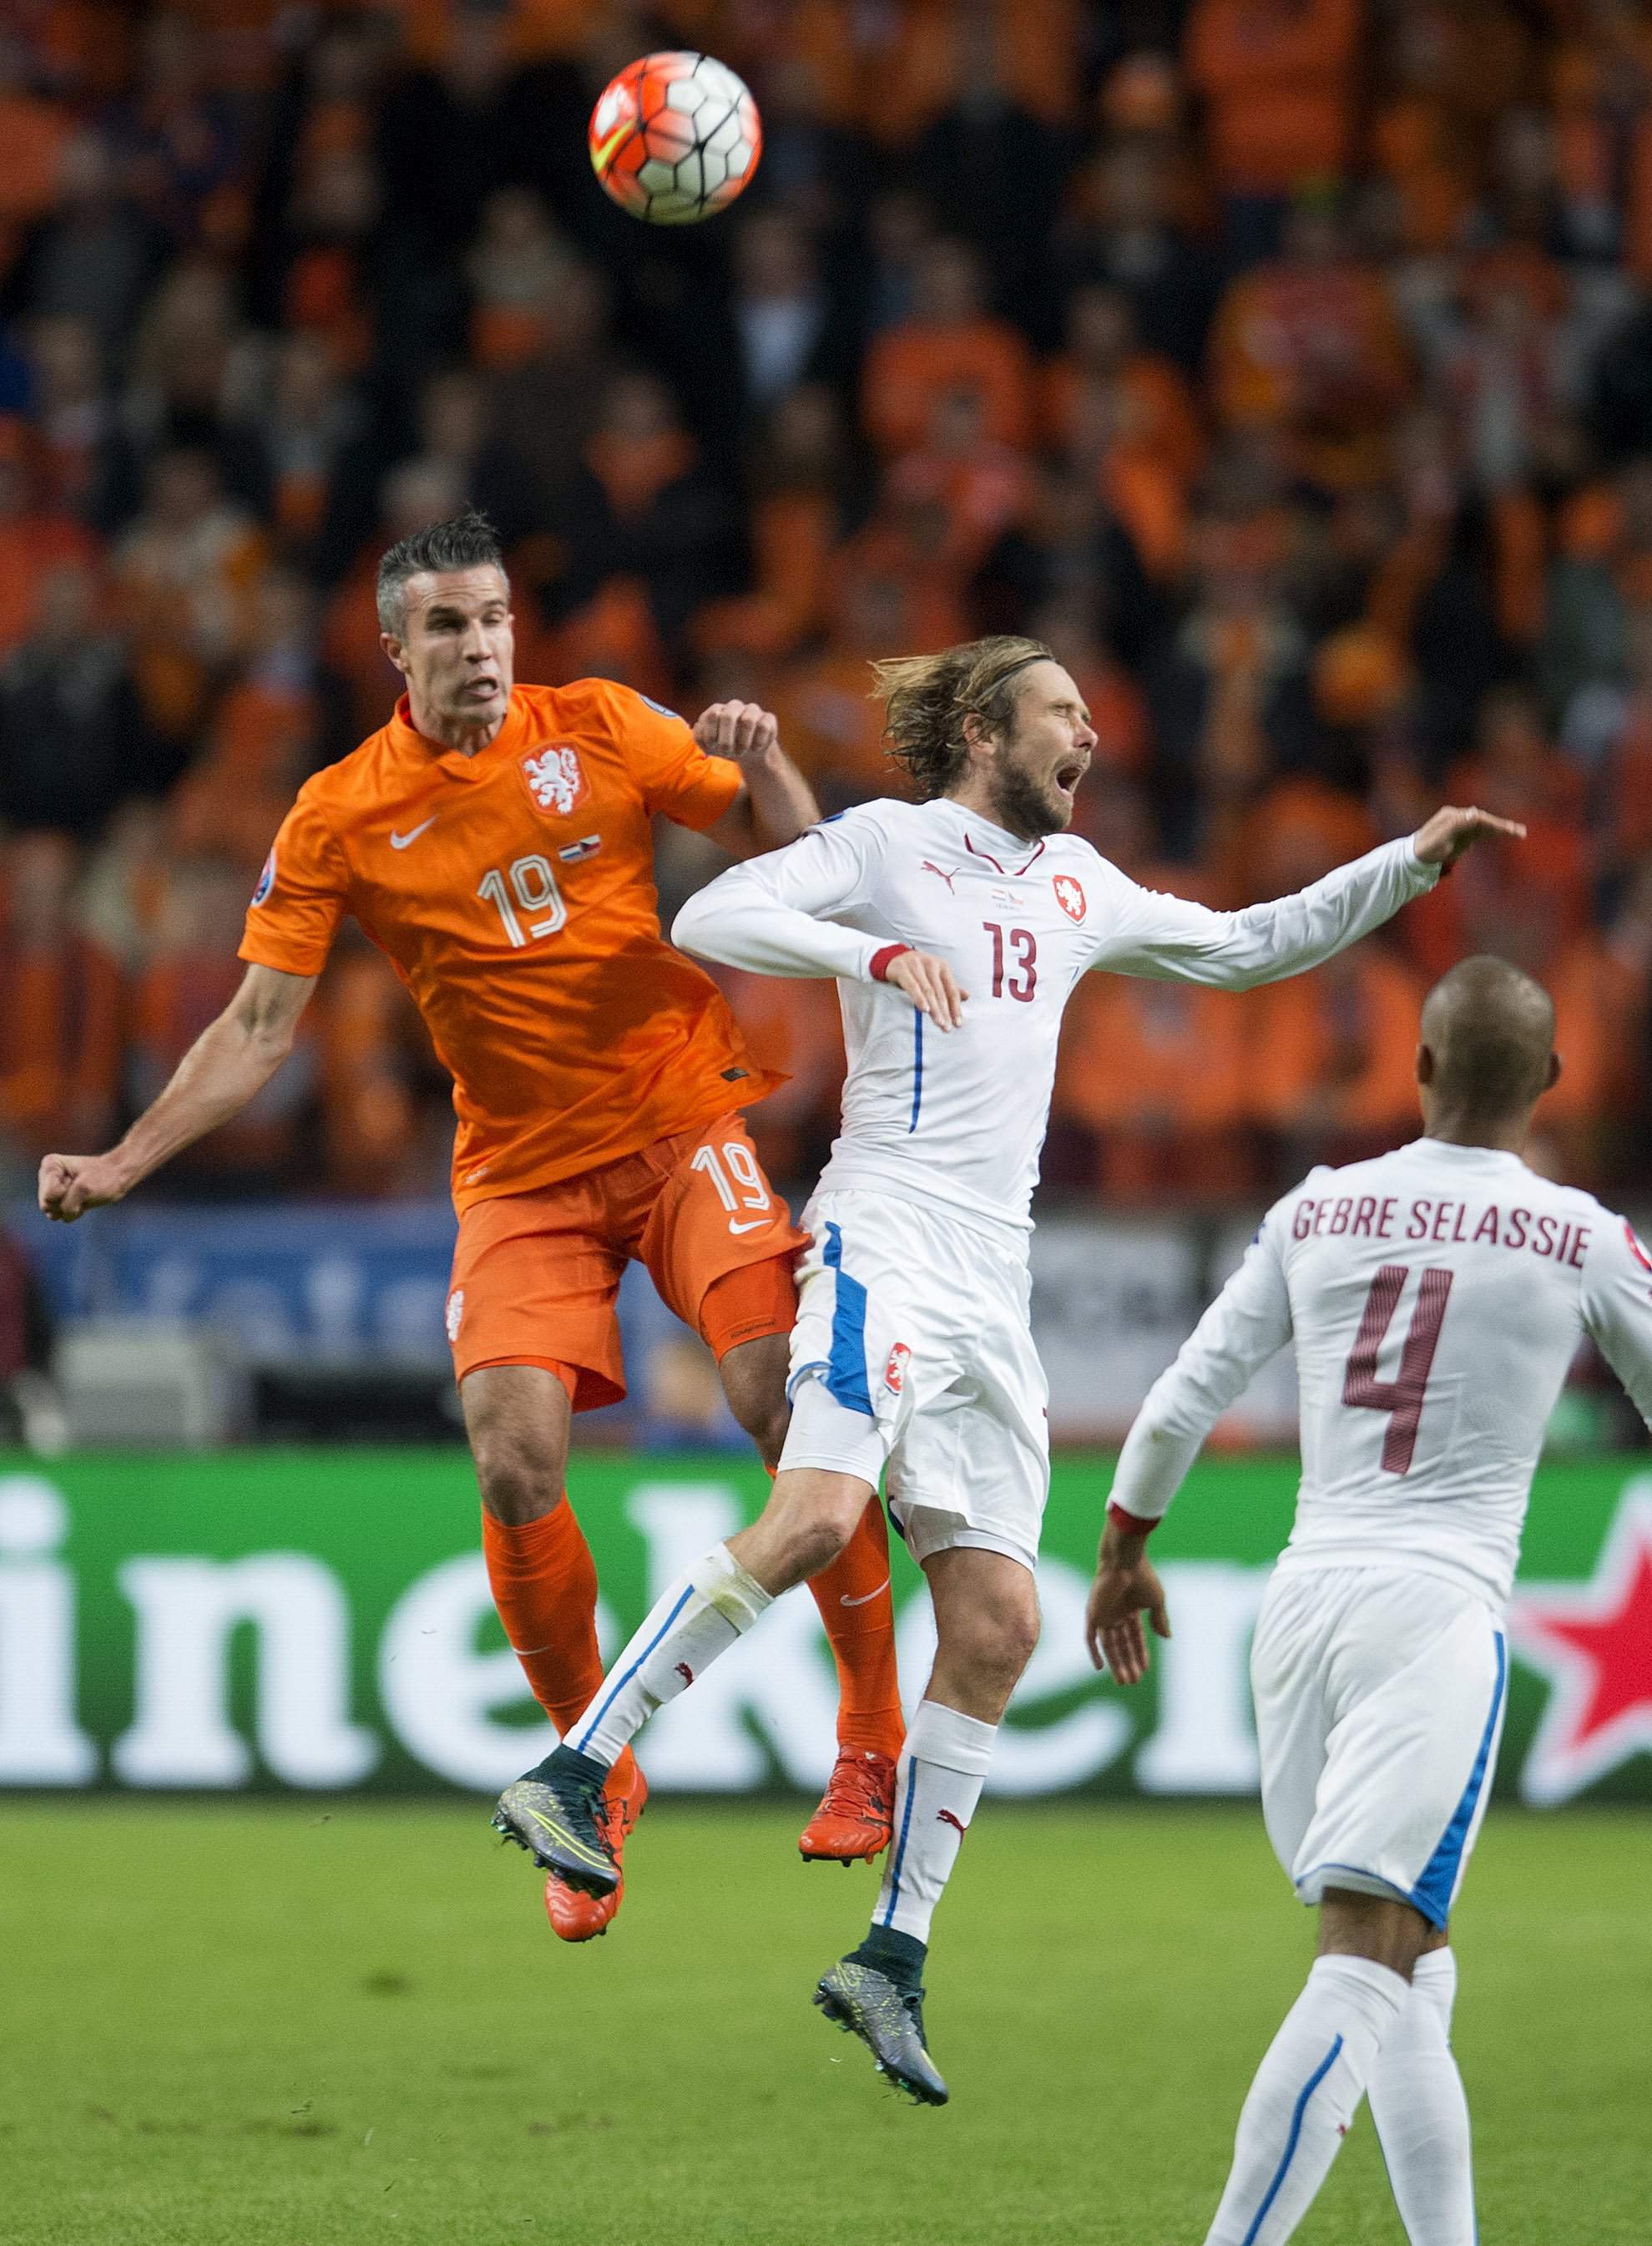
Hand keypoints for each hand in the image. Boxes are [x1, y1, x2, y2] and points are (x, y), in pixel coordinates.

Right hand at [38, 1151, 129, 1222]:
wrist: (117, 1178)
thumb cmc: (103, 1178)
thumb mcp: (84, 1189)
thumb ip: (66, 1203)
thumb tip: (53, 1216)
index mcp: (49, 1165)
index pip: (49, 1195)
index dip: (65, 1193)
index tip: (78, 1181)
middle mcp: (46, 1176)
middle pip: (47, 1205)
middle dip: (67, 1202)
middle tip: (81, 1191)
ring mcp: (52, 1189)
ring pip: (53, 1213)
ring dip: (71, 1209)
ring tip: (82, 1197)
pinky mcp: (59, 1201)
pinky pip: (62, 1216)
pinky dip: (74, 1212)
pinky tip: (83, 1202)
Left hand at [694, 701, 778, 763]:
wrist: (749, 753)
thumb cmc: (726, 746)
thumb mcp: (709, 746)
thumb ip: (699, 736)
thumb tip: (698, 726)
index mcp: (718, 710)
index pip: (711, 715)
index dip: (711, 734)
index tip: (713, 747)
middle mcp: (735, 706)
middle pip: (728, 716)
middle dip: (726, 740)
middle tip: (726, 752)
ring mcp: (752, 710)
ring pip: (748, 721)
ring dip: (742, 742)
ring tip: (740, 752)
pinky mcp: (768, 718)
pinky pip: (764, 727)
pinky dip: (758, 742)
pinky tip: (755, 749)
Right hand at [885, 948, 968, 1031]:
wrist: (894, 958)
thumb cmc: (918, 971)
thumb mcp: (935, 977)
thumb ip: (949, 987)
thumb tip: (967, 996)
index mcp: (943, 966)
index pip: (952, 990)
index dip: (956, 1008)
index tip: (958, 1024)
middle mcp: (932, 964)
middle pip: (941, 992)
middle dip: (945, 1012)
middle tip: (947, 1028)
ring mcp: (917, 965)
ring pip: (928, 991)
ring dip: (934, 1009)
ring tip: (939, 1023)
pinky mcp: (903, 969)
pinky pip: (912, 986)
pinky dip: (919, 998)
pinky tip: (925, 1009)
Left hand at [1085, 1534, 1170, 1684]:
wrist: (1124, 1561)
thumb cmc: (1142, 1577)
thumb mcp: (1156, 1601)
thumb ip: (1160, 1619)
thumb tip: (1167, 1638)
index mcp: (1131, 1609)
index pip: (1135, 1637)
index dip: (1140, 1653)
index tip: (1145, 1669)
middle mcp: (1116, 1613)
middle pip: (1121, 1644)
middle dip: (1127, 1663)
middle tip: (1133, 1681)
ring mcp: (1104, 1614)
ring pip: (1109, 1645)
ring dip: (1116, 1663)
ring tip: (1124, 1680)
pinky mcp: (1093, 1614)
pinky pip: (1090, 1637)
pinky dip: (1094, 1651)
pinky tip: (1100, 1667)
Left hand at [1411, 805, 1526, 866]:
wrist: (1413, 859)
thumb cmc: (1424, 849)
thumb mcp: (1439, 839)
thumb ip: (1456, 826)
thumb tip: (1475, 814)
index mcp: (1452, 816)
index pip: (1477, 818)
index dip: (1493, 823)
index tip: (1505, 830)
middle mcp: (1458, 818)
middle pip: (1484, 821)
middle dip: (1502, 826)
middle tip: (1520, 832)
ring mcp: (1461, 827)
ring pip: (1485, 827)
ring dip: (1502, 830)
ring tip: (1520, 833)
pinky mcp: (1463, 837)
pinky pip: (1482, 834)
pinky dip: (1494, 835)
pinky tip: (1507, 835)